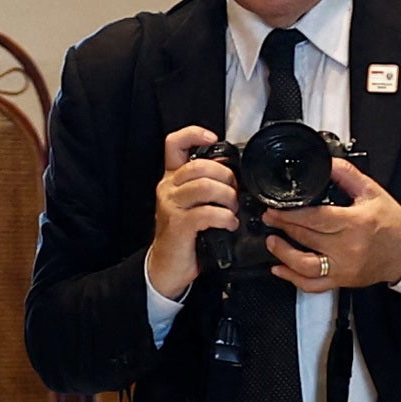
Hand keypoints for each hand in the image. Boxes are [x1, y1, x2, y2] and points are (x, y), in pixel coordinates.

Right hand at [143, 130, 236, 301]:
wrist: (166, 267)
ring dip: (228, 197)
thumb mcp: (192, 204)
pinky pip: (207, 212)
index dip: (193, 134)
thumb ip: (205, 185)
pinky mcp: (179, 224)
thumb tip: (230, 171)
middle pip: (200, 165)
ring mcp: (171, 206)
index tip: (212, 138)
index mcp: (171, 179)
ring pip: (205, 186)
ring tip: (232, 210)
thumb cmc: (183, 236)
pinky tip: (228, 224)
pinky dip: (225, 217)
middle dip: (226, 176)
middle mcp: (168, 188)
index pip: (174, 144)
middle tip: (234, 192)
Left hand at [262, 159, 400, 301]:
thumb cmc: (392, 223)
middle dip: (282, 227)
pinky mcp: (342, 280)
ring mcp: (343, 267)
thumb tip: (326, 162)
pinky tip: (280, 269)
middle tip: (270, 218)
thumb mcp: (372, 191)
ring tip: (272, 241)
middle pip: (306, 238)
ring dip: (283, 254)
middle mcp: (348, 248)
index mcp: (355, 223)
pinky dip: (293, 279)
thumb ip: (347, 174)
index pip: (315, 218)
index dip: (290, 214)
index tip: (275, 209)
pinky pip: (313, 285)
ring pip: (305, 266)